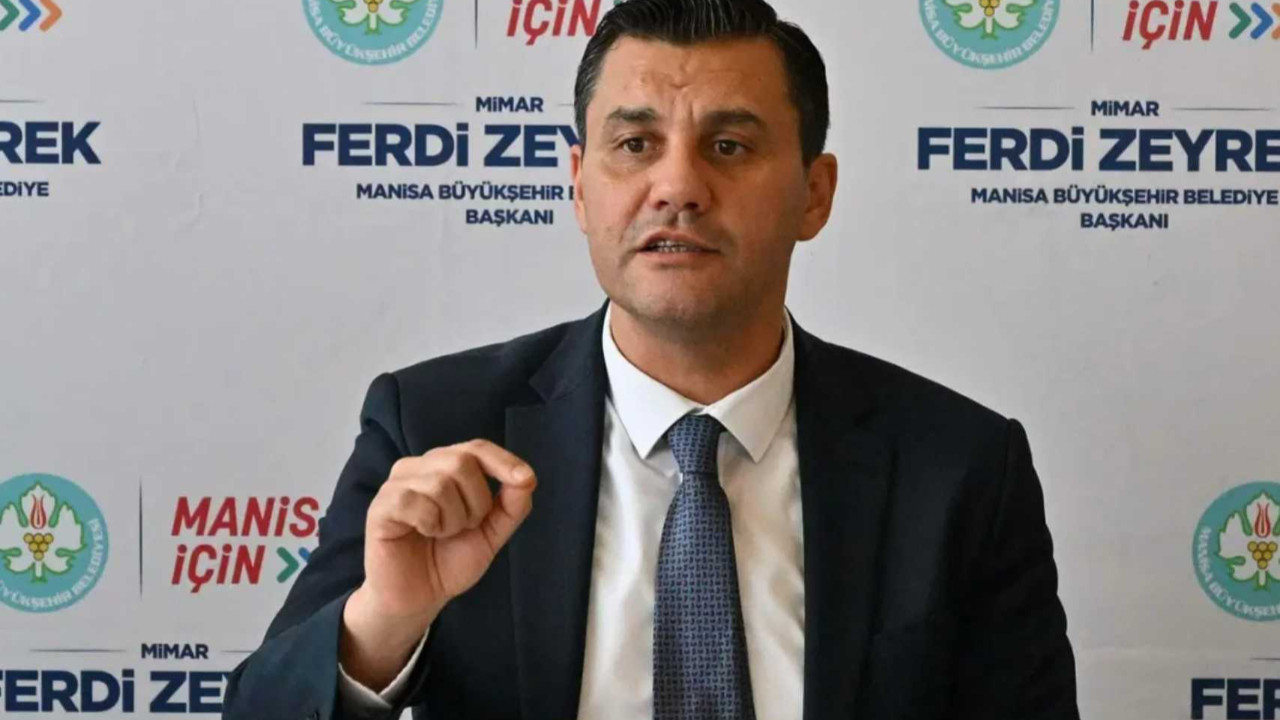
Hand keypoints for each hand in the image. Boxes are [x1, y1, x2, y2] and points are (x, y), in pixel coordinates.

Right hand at [341, 439, 536, 688]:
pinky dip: (430, 523)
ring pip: (440, 483)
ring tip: (441, 534)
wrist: (419, 598)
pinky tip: (422, 534)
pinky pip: (415, 502)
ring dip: (453, 519)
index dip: (503, 460)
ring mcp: (397, 484)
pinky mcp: (381, 506)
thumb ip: (511, 506)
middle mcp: (419, 467)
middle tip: (464, 527)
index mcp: (445, 467)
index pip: (477, 448)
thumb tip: (526, 478)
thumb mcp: (491, 533)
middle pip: (462, 461)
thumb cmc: (450, 560)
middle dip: (476, 502)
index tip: (525, 479)